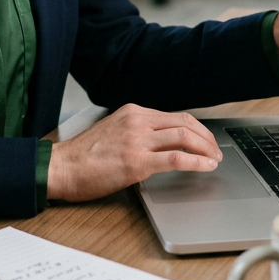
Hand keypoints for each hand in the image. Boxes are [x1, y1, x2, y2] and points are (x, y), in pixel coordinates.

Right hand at [46, 104, 221, 202]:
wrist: (62, 167)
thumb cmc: (84, 156)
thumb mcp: (113, 131)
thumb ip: (137, 131)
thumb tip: (162, 141)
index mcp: (133, 112)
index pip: (175, 115)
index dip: (196, 128)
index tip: (205, 139)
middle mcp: (137, 121)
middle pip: (184, 123)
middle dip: (206, 137)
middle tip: (216, 150)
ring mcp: (137, 140)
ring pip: (183, 137)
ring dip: (205, 149)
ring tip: (214, 159)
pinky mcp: (137, 161)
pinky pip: (176, 158)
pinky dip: (196, 162)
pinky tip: (205, 167)